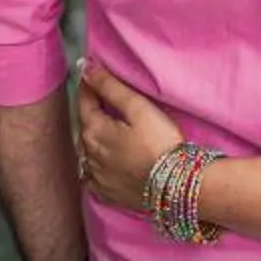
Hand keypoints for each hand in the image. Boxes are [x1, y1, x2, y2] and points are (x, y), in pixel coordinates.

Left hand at [76, 60, 185, 214]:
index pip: (85, 101)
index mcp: (94, 130)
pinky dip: (95, 164)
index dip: (88, 85)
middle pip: (85, 125)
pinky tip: (104, 160)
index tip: (90, 74)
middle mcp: (89, 153)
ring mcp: (96, 176)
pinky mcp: (106, 192)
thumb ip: (110, 87)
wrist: (175, 187)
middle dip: (90, 110)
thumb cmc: (160, 143)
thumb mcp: (138, 108)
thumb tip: (85, 68)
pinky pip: (92, 175)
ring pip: (87, 149)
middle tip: (99, 98)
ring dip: (93, 136)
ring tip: (105, 126)